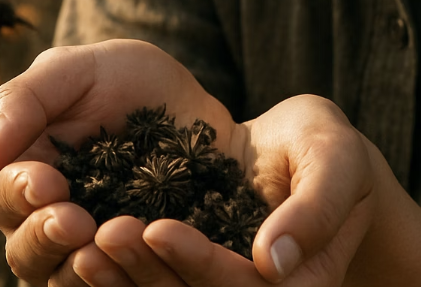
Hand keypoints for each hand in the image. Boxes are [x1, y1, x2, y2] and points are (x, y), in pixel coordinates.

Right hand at [0, 39, 238, 286]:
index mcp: (27, 175)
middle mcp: (51, 221)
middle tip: (75, 220)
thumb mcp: (79, 70)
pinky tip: (142, 250)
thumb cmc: (127, 80)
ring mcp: (94, 246)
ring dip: (80, 268)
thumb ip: (27, 99)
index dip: (17, 195)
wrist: (193, 102)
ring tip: (105, 242)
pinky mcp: (139, 260)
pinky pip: (122, 281)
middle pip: (28, 252)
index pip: (2, 198)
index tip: (46, 183)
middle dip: (46, 238)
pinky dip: (124, 274)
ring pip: (68, 279)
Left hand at [76, 94, 378, 286]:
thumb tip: (274, 261)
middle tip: (106, 233)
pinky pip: (152, 280)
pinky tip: (84, 245)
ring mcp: (219, 283)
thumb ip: (316, 208)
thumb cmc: (327, 147)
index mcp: (299, 285)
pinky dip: (119, 272)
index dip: (198, 263)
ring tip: (84, 242)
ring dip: (124, 278)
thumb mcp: (336, 161)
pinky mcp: (190, 270)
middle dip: (148, 273)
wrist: (301, 146)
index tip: (157, 227)